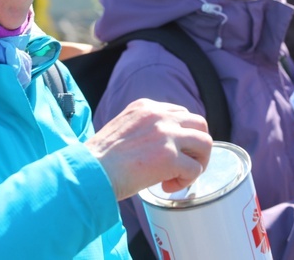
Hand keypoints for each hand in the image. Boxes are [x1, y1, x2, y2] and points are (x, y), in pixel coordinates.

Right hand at [86, 98, 212, 200]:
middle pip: (199, 123)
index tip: (173, 152)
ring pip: (205, 143)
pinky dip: (186, 181)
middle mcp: (159, 115)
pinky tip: (166, 186)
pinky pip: (195, 169)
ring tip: (181, 176)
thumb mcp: (122, 128)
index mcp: (146, 107)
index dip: (182, 135)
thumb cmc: (99, 158)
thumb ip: (143, 129)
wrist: (89, 171)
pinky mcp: (170, 157)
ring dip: (198, 163)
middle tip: (185, 164)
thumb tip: (159, 147)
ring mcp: (166, 135)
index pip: (180, 113)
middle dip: (197, 146)